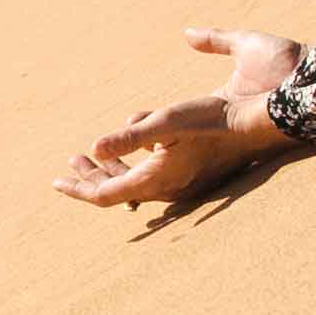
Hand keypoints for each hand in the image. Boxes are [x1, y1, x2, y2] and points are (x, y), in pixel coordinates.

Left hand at [58, 28, 299, 208]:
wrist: (259, 123)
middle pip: (118, 190)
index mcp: (156, 179)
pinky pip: (152, 172)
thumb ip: (129, 136)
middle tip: (71, 162)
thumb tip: (93, 148)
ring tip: (91, 153)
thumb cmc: (213, 119)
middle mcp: (167, 188)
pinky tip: (137, 143)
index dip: (79, 189)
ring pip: (136, 180)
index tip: (55, 182)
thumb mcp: (167, 122)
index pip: (106, 195)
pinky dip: (135, 161)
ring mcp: (181, 182)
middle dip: (91, 175)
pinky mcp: (191, 172)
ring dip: (112, 166)